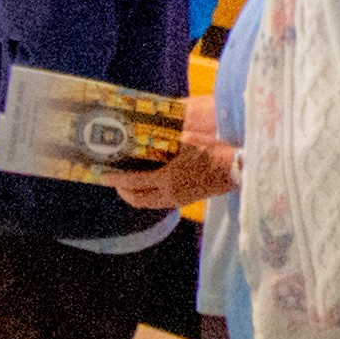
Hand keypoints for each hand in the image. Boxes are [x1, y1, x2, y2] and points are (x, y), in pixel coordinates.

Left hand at [107, 131, 236, 210]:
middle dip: (123, 191)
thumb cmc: (213, 152)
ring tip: (130, 184)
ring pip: (149, 203)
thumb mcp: (188, 141)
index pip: (134, 182)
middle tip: (115, 181)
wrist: (235, 170)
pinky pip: (160, 202)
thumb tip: (153, 135)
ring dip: (136, 195)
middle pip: (138, 199)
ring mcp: (178, 199)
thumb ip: (168, 141)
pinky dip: (150, 196)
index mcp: (167, 178)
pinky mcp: (186, 200)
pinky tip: (150, 185)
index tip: (104, 175)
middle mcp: (169, 193)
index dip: (117, 179)